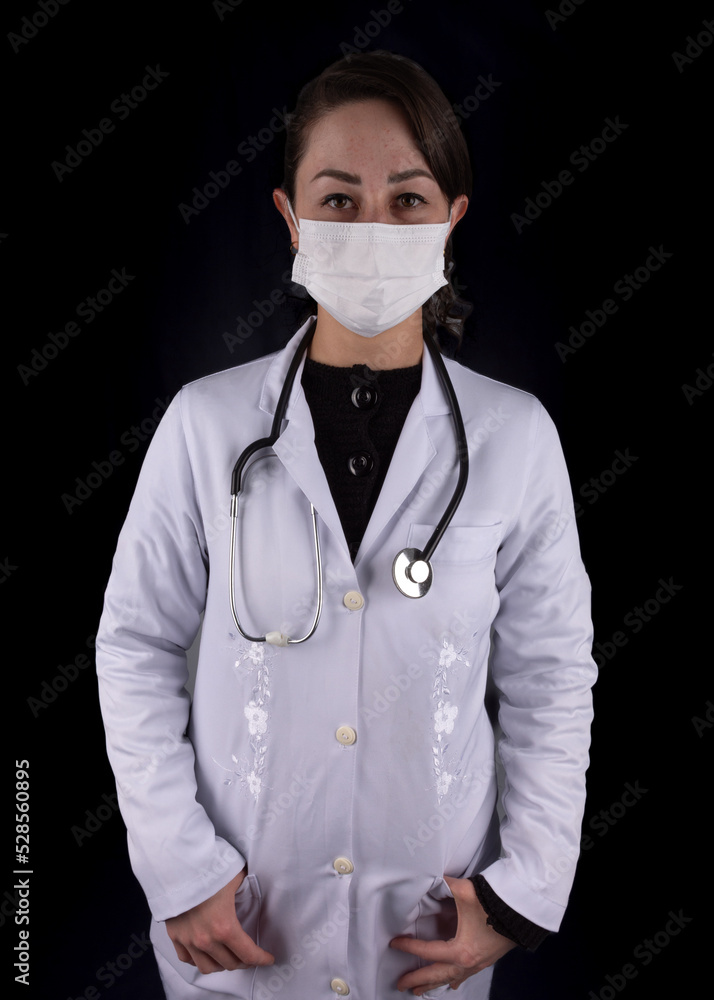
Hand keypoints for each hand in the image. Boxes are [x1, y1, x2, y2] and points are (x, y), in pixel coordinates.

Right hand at [165, 868, 274, 974]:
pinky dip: (198, 960)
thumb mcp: (235, 877)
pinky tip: (205, 953)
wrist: (177, 867)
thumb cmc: (207, 870)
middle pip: (230, 964)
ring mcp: (188, 940)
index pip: (248, 954)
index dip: (261, 959)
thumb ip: (245, 886)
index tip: (268, 959)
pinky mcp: (175, 936)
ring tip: (228, 958)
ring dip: (221, 965)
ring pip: (207, 967)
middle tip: (250, 957)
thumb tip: (252, 885)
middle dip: (244, 962)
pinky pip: (187, 959)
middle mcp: (206, 939)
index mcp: (225, 927)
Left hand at [390, 875, 515, 994]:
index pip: (428, 952)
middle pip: (436, 974)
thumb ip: (443, 885)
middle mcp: (468, 962)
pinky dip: (454, 979)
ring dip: (433, 984)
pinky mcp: (485, 960)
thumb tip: (429, 877)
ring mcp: (478, 963)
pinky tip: (451, 983)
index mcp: (461, 950)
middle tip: (400, 983)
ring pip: (450, 978)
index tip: (395, 943)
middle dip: (417, 980)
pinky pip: (465, 975)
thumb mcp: (464, 892)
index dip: (409, 947)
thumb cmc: (494, 904)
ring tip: (419, 991)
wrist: (522, 911)